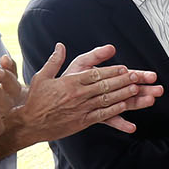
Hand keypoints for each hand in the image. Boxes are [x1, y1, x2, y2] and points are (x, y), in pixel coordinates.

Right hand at [14, 43, 164, 141]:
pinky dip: (114, 111)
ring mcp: (81, 109)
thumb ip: (54, 61)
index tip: (124, 68)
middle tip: (138, 76)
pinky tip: (124, 106)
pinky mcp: (82, 121)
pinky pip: (102, 115)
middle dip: (122, 81)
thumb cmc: (36, 99)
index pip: (95, 75)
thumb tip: (60, 46)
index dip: (111, 71)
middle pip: (104, 86)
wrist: (30, 123)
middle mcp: (78, 95)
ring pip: (106, 100)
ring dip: (123, 94)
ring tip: (137, 89)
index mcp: (69, 83)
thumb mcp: (42, 76)